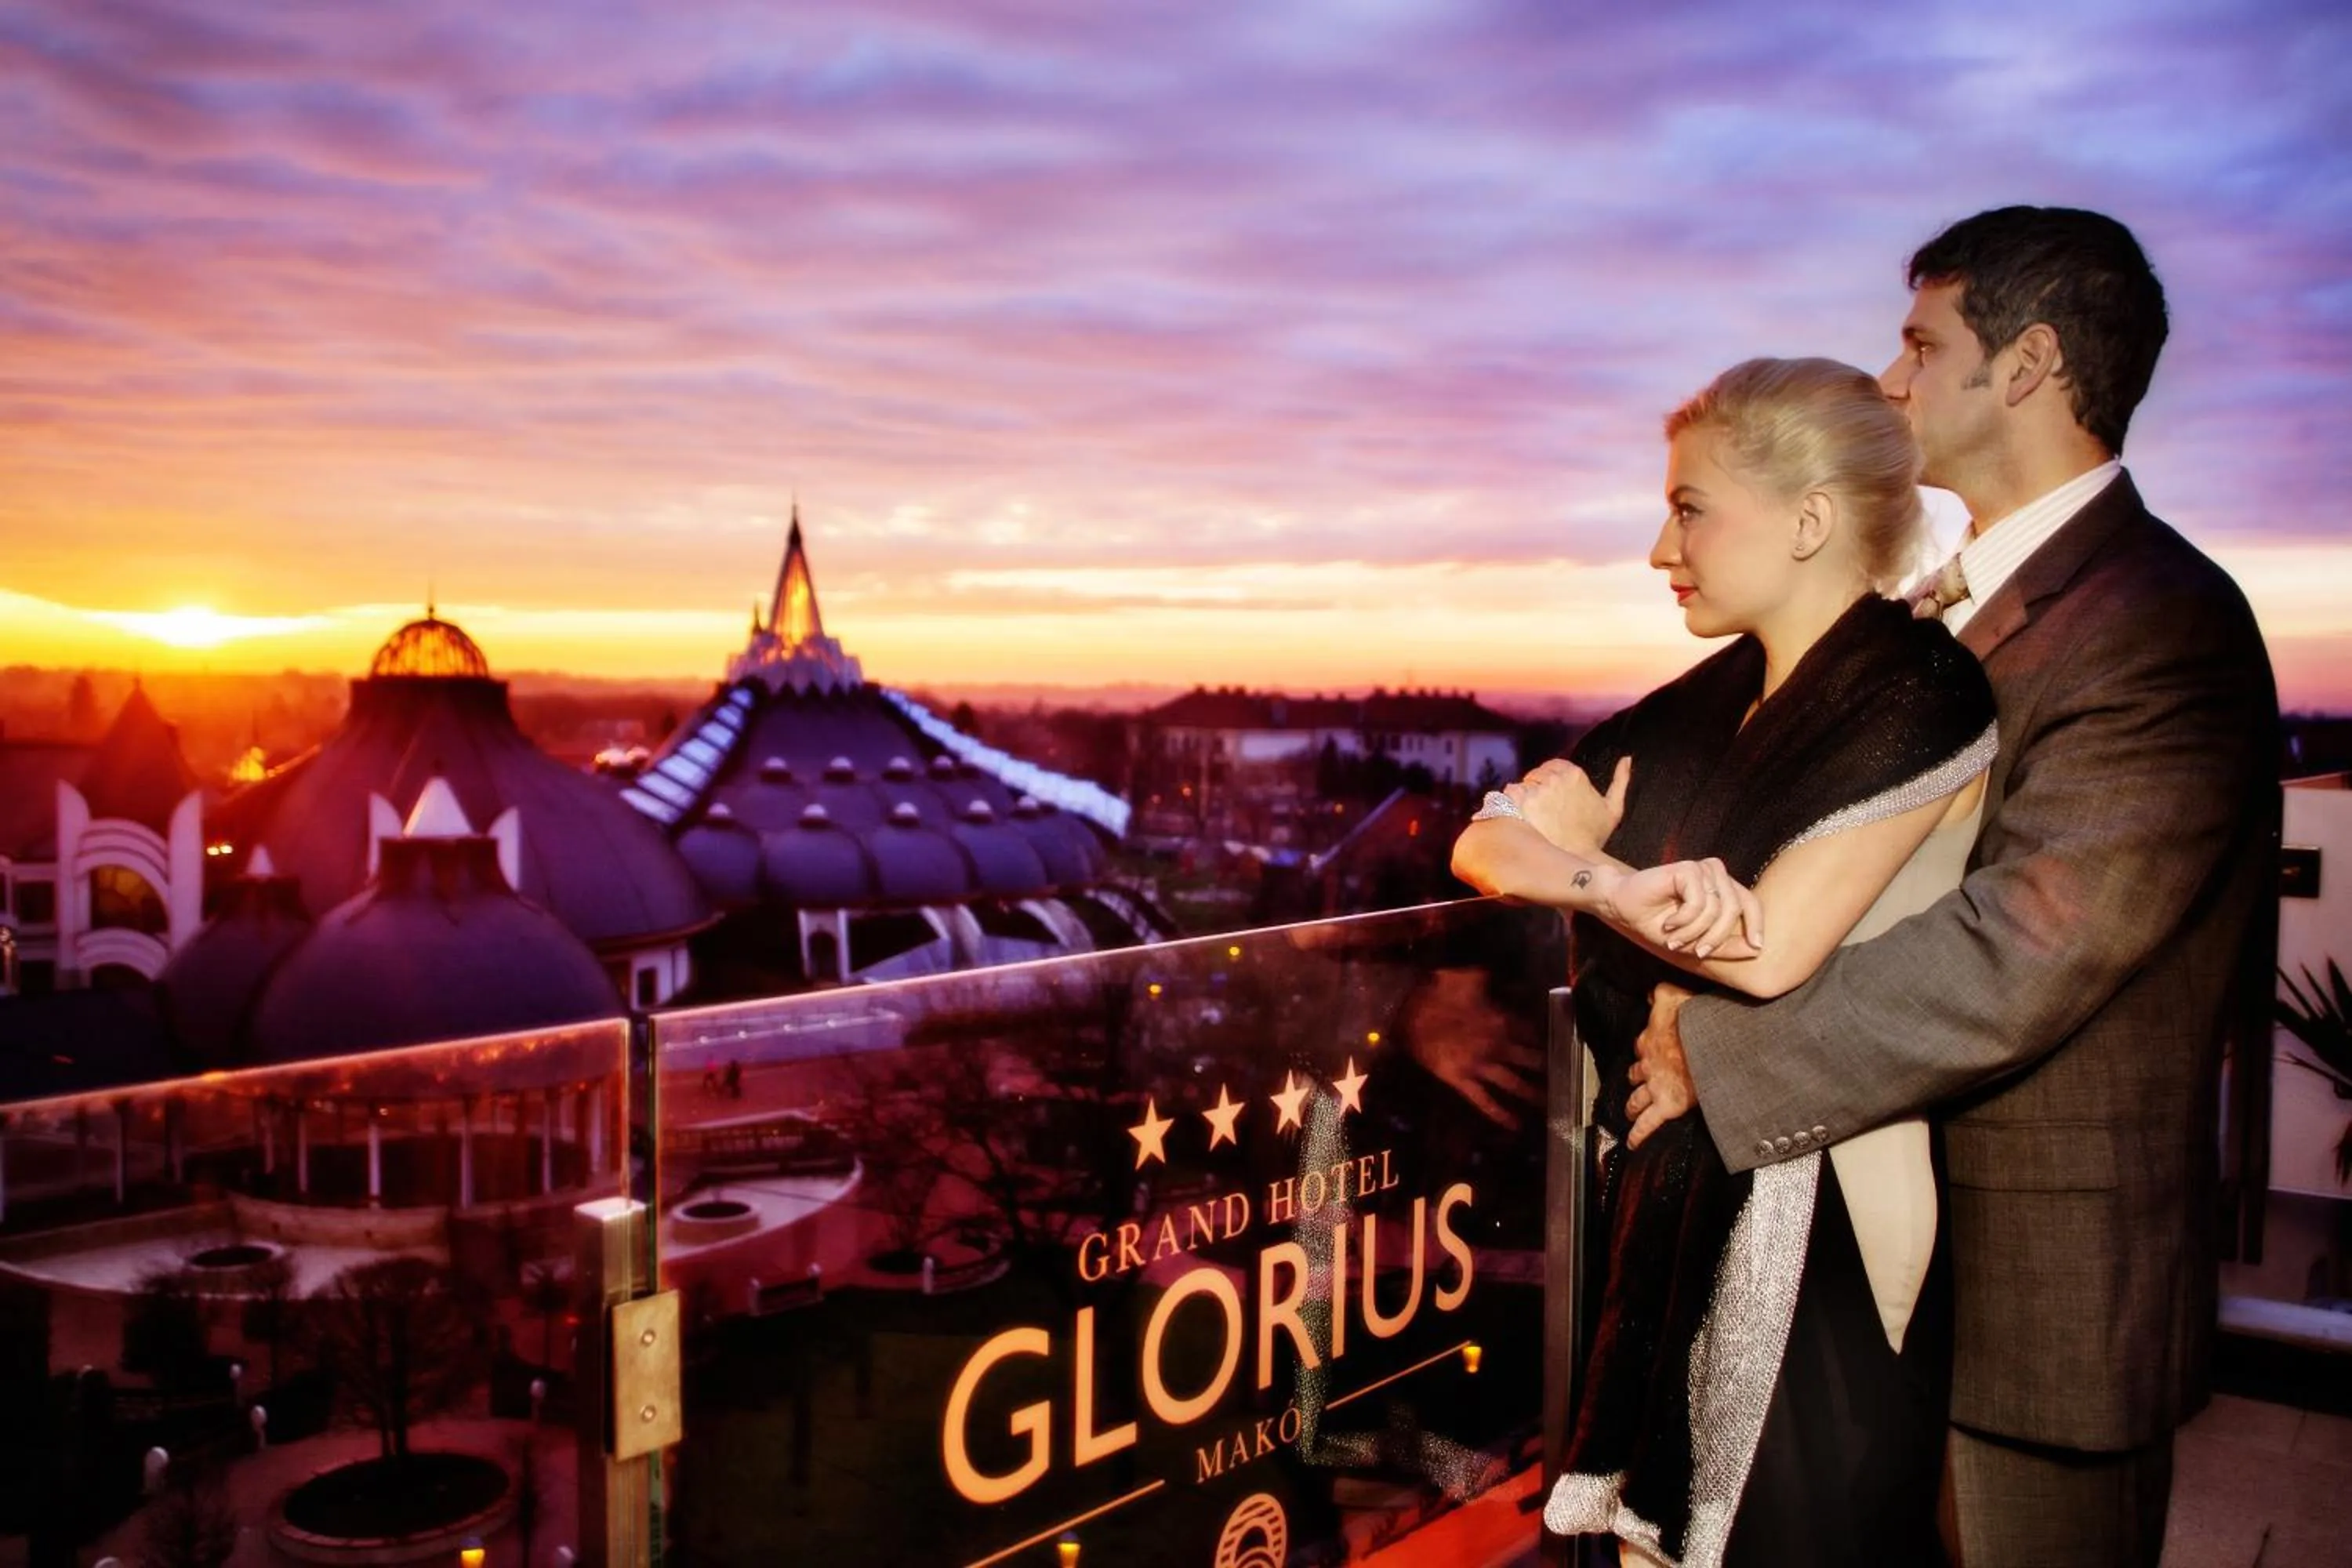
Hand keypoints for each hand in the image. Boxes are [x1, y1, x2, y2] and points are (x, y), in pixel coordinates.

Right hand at [1402, 966, 1545, 1129]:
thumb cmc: (1438, 989)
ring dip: (1534, 1095)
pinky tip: (1516, 1126)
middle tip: (1565, 1078)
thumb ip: (1499, 983)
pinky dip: (1501, 1114)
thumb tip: (1518, 986)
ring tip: (1551, 1106)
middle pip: (1532, 1061)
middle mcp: (1498, 1046)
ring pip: (1515, 1084)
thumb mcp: (1473, 976)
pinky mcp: (1461, 1081)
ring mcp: (1480, 1066)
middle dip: (1549, 1069)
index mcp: (1503, 1019)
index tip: (1558, 1044)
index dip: (1546, 1038)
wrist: (1405, 1008)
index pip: (1534, 1031)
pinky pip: (1484, 1101)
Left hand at [1507, 756, 1629, 854]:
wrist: (1576, 860)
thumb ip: (1621, 781)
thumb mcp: (1614, 808)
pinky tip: (1521, 817)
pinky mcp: (1521, 803)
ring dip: (1524, 797)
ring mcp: (1537, 790)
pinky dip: (1511, 803)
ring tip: (1533, 817)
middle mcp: (1555, 778)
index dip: (1550, 781)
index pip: (1552, 766)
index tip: (1552, 797)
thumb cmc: (1594, 837)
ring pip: (1523, 784)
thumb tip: (1627, 758)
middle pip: (1536, 774)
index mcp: (1574, 774)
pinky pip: (1509, 793)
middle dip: (1537, 788)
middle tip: (1542, 810)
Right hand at [1605, 857, 1763, 960]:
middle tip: (1698, 952)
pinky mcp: (1688, 868)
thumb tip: (1756, 949)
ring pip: (1716, 909)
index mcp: (1721, 887)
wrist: (1623, 907)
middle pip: (1734, 909)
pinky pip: (1698, 903)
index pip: (1750, 903)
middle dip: (1717, 937)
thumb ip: (1725, 944)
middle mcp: (1715, 874)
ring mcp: (1702, 869)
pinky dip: (1684, 920)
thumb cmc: (1659, 924)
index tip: (1756, 947)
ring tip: (1675, 939)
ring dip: (1695, 932)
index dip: (1756, 925)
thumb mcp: (1696, 941)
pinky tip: (1670, 922)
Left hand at [1628, 982, 1696, 1148]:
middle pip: (1637, 1073)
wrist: (1708, 1044)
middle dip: (1635, 1079)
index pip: (1643, 1044)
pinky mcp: (1666, 1105)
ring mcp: (1655, 1086)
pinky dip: (1638, 1135)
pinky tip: (1631, 1144)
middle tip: (1635, 1083)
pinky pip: (1647, 1124)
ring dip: (1632, 1106)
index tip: (1645, 1050)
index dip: (1644, 1048)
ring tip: (1629, 1112)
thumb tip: (1651, 991)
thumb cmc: (1695, 1019)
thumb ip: (1661, 992)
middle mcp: (1649, 1063)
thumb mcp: (1674, 995)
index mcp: (1652, 1038)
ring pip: (1637, 1099)